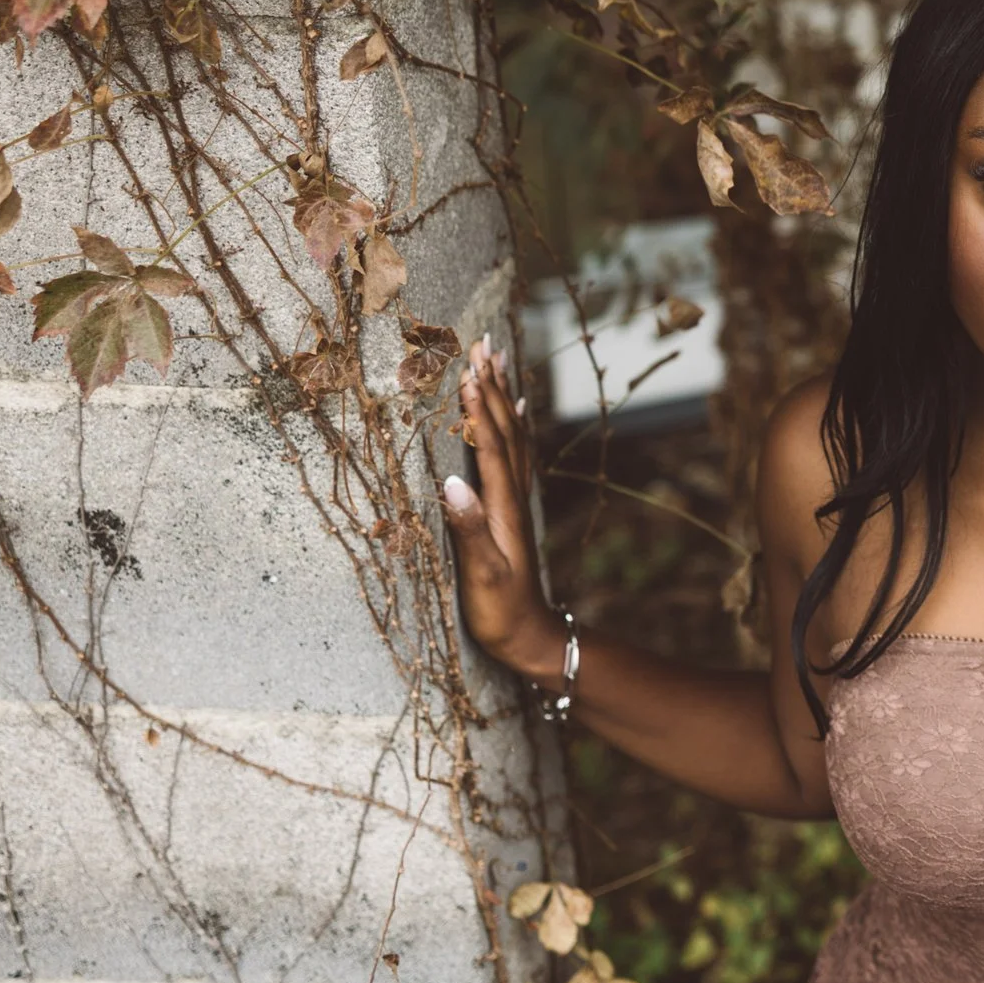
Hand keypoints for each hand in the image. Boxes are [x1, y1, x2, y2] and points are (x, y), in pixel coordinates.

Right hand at [440, 334, 560, 679]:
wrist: (531, 637)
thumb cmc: (500, 613)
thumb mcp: (481, 576)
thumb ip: (469, 529)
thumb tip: (452, 482)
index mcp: (503, 509)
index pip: (492, 448)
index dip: (481, 410)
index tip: (468, 371)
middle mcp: (513, 498)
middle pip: (507, 431)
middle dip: (494, 387)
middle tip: (483, 345)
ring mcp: (516, 502)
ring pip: (513, 437)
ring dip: (504, 397)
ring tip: (497, 359)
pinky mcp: (513, 510)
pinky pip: (516, 455)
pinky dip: (514, 425)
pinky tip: (517, 410)